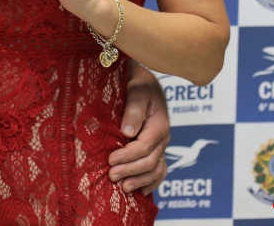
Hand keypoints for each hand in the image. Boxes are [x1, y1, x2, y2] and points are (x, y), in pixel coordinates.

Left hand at [108, 65, 169, 194]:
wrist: (145, 83)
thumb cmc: (139, 85)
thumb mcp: (136, 92)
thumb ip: (133, 111)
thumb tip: (127, 132)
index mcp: (159, 124)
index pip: (144, 146)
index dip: (127, 156)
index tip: (110, 160)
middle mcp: (163, 137)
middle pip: (149, 160)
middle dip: (130, 170)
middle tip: (112, 176)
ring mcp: (161, 145)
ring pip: (156, 169)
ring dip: (140, 180)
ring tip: (124, 188)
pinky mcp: (156, 149)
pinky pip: (159, 170)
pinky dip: (152, 182)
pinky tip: (141, 191)